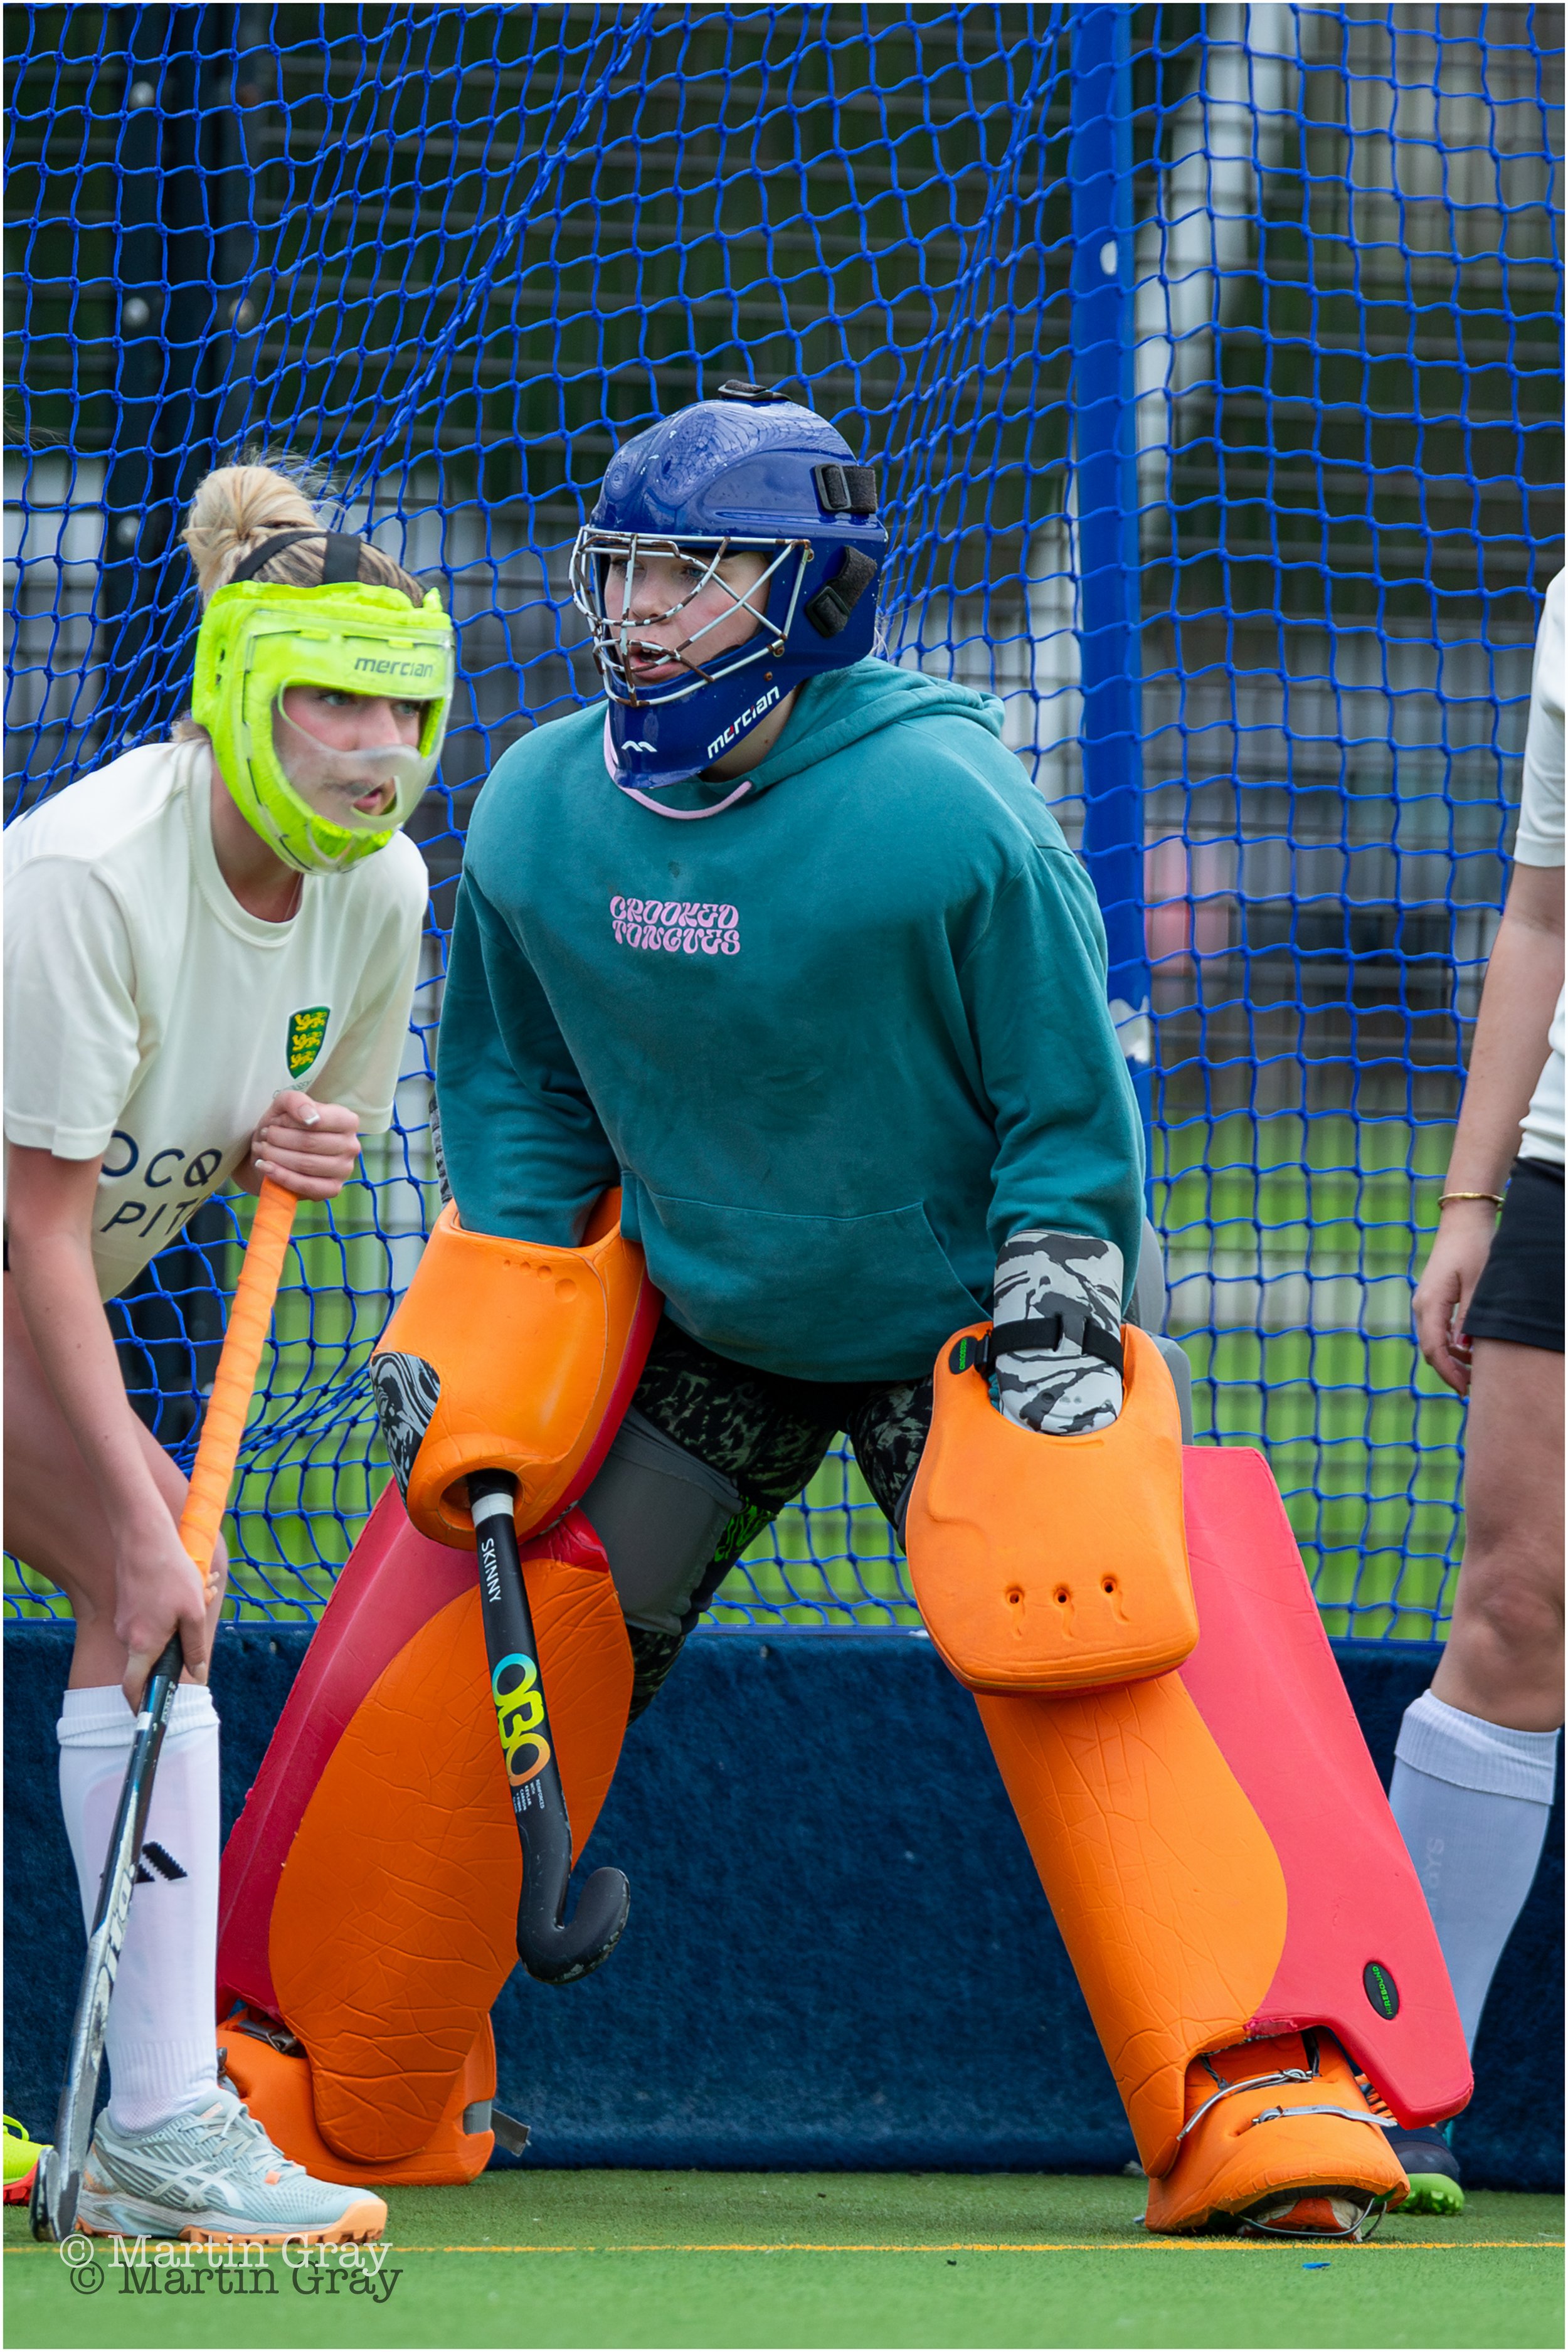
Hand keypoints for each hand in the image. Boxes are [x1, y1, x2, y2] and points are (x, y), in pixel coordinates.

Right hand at [114, 1514, 210, 1706]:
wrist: (144, 1538)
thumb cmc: (171, 1574)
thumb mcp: (193, 1612)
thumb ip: (194, 1647)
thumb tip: (197, 1673)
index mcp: (143, 1645)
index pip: (133, 1688)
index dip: (140, 1705)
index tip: (149, 1714)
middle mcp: (128, 1637)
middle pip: (152, 1658)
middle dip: (178, 1646)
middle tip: (201, 1614)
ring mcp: (125, 1621)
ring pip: (155, 1634)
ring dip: (178, 1621)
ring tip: (200, 1590)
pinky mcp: (127, 1606)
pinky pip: (151, 1618)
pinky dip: (170, 1609)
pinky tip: (186, 1584)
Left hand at [250, 1091, 361, 1199]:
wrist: (278, 1152)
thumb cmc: (285, 1126)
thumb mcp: (285, 1105)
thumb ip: (295, 1101)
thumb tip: (310, 1117)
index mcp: (347, 1121)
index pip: (319, 1120)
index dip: (291, 1121)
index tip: (276, 1121)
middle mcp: (351, 1145)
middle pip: (309, 1143)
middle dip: (279, 1139)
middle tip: (265, 1136)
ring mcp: (344, 1169)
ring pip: (306, 1164)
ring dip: (276, 1156)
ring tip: (263, 1149)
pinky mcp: (333, 1189)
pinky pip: (306, 1186)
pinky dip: (281, 1176)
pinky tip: (266, 1167)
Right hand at [1413, 1203, 1496, 1395]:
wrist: (1463, 1224)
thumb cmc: (1474, 1250)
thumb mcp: (1479, 1285)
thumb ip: (1470, 1317)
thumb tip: (1463, 1348)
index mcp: (1430, 1303)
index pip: (1433, 1348)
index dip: (1447, 1372)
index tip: (1463, 1391)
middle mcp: (1422, 1305)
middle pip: (1430, 1349)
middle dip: (1449, 1371)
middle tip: (1471, 1390)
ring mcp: (1424, 1303)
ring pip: (1433, 1341)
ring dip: (1452, 1359)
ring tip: (1475, 1373)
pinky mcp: (1432, 1300)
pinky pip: (1437, 1330)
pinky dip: (1451, 1345)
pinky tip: (1470, 1351)